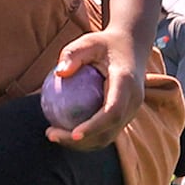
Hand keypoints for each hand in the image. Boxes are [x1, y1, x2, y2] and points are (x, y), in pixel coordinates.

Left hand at [44, 28, 144, 149]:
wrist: (131, 47)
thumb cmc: (105, 43)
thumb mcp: (88, 41)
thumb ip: (73, 54)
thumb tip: (59, 73)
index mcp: (126, 83)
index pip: (112, 111)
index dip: (94, 126)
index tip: (73, 134)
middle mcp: (133, 101)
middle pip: (109, 130)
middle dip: (81, 141)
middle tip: (51, 134)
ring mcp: (131, 111)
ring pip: (108, 136)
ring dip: (81, 143)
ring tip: (53, 135)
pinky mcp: (125, 116)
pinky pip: (106, 132)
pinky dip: (86, 136)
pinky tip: (62, 131)